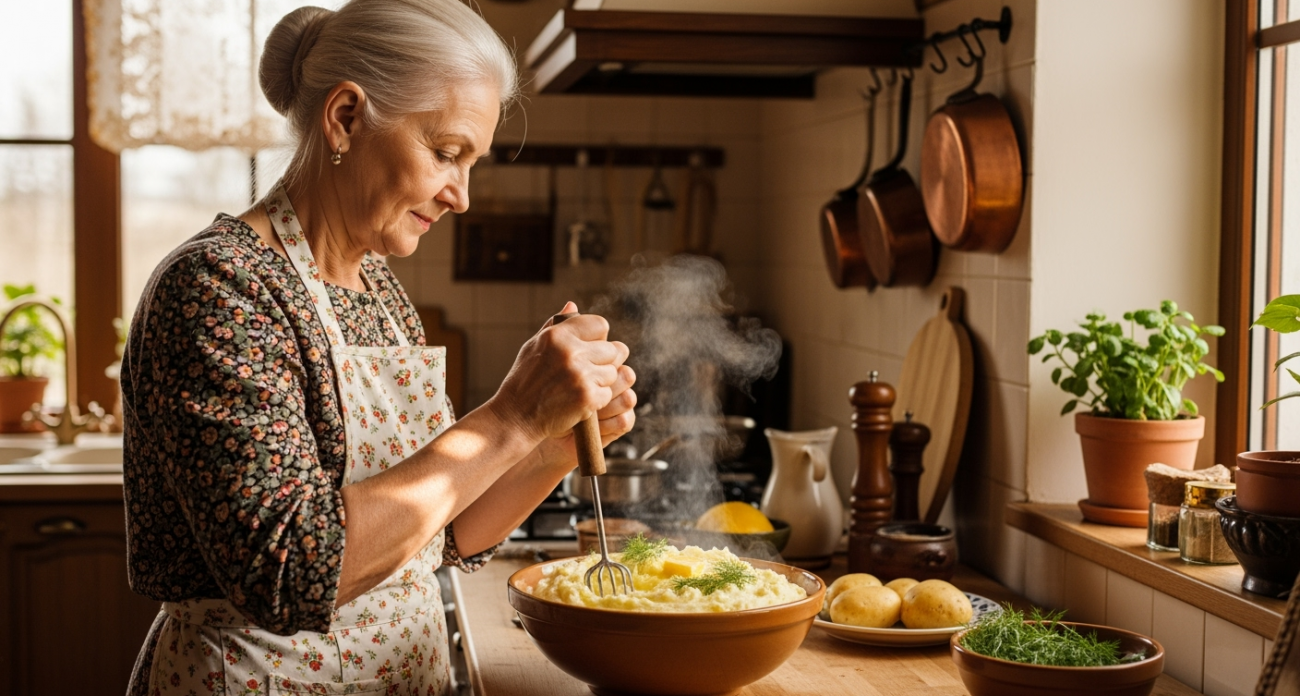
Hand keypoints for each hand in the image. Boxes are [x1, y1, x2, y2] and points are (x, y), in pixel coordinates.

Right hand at [488, 302, 636, 448]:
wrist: (515, 417)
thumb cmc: (524, 381)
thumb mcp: (533, 347)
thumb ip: (556, 326)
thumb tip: (573, 304)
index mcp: (557, 335)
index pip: (600, 325)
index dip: (599, 338)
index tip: (590, 349)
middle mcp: (570, 351)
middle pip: (612, 350)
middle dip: (603, 362)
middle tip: (587, 373)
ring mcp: (580, 374)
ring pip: (612, 373)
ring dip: (601, 382)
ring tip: (579, 388)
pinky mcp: (586, 397)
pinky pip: (608, 394)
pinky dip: (597, 401)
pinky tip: (578, 402)